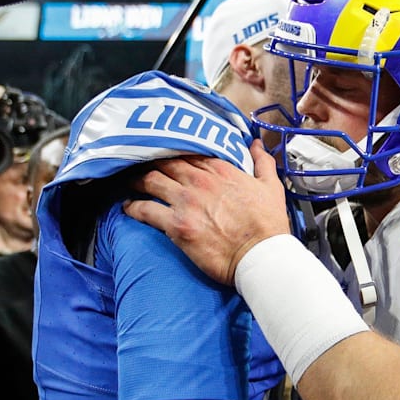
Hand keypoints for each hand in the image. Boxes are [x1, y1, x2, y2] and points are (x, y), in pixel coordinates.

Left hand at [123, 140, 290, 284]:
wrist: (261, 255)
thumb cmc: (268, 225)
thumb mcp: (271, 187)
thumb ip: (262, 162)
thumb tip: (257, 144)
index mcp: (221, 170)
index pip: (189, 151)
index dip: (175, 150)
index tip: (167, 152)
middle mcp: (200, 181)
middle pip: (165, 162)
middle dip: (151, 161)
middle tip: (141, 164)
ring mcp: (186, 202)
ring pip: (151, 180)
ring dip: (137, 180)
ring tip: (131, 182)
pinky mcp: (176, 225)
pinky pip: (145, 210)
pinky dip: (132, 207)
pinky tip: (128, 207)